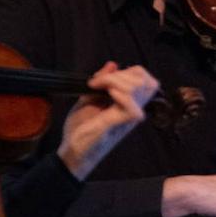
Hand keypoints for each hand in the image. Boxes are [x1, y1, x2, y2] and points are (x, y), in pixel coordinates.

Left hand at [57, 62, 154, 179]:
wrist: (72, 152)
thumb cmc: (81, 128)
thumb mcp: (89, 98)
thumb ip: (102, 82)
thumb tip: (112, 64)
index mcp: (128, 103)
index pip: (143, 78)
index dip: (127, 71)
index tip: (102, 79)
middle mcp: (132, 110)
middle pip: (143, 80)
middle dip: (120, 74)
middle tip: (99, 84)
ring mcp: (127, 118)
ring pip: (137, 87)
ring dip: (115, 81)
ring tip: (98, 88)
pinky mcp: (118, 125)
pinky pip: (130, 105)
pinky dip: (117, 94)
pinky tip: (105, 96)